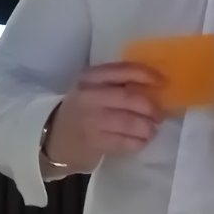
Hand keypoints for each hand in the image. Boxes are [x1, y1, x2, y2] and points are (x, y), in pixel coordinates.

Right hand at [45, 62, 163, 171]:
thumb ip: (115, 84)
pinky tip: (142, 141)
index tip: (162, 82)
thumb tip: (153, 87)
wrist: (51, 138)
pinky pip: (123, 142)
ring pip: (128, 122)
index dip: (145, 75)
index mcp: (90, 77)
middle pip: (128, 98)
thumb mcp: (91, 89)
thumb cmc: (80, 110)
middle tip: (160, 113)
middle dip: (150, 107)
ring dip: (147, 127)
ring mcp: (90, 120)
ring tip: (152, 129)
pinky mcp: (93, 142)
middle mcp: (88, 96)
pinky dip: (138, 142)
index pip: (122, 70)